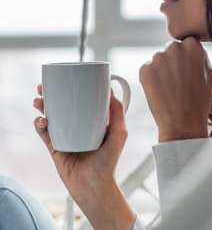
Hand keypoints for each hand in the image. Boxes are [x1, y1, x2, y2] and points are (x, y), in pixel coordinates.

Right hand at [33, 86, 134, 229]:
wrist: (94, 186)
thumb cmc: (109, 161)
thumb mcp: (119, 133)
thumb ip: (118, 112)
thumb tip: (111, 90)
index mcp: (90, 121)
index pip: (78, 100)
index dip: (68, 88)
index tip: (62, 78)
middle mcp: (76, 126)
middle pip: (60, 105)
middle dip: (49, 94)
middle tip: (42, 87)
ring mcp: (64, 136)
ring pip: (49, 116)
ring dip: (41, 107)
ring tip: (38, 101)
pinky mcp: (55, 148)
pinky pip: (44, 134)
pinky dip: (39, 125)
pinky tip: (41, 120)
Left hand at [139, 37, 211, 141]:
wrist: (182, 123)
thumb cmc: (199, 102)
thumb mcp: (210, 76)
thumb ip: (200, 58)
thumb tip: (192, 50)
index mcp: (193, 46)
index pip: (187, 43)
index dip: (188, 57)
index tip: (188, 70)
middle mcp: (174, 48)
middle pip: (172, 49)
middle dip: (174, 60)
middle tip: (179, 80)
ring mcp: (158, 58)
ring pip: (159, 59)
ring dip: (163, 69)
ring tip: (170, 88)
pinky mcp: (145, 69)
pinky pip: (148, 69)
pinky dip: (152, 78)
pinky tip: (161, 91)